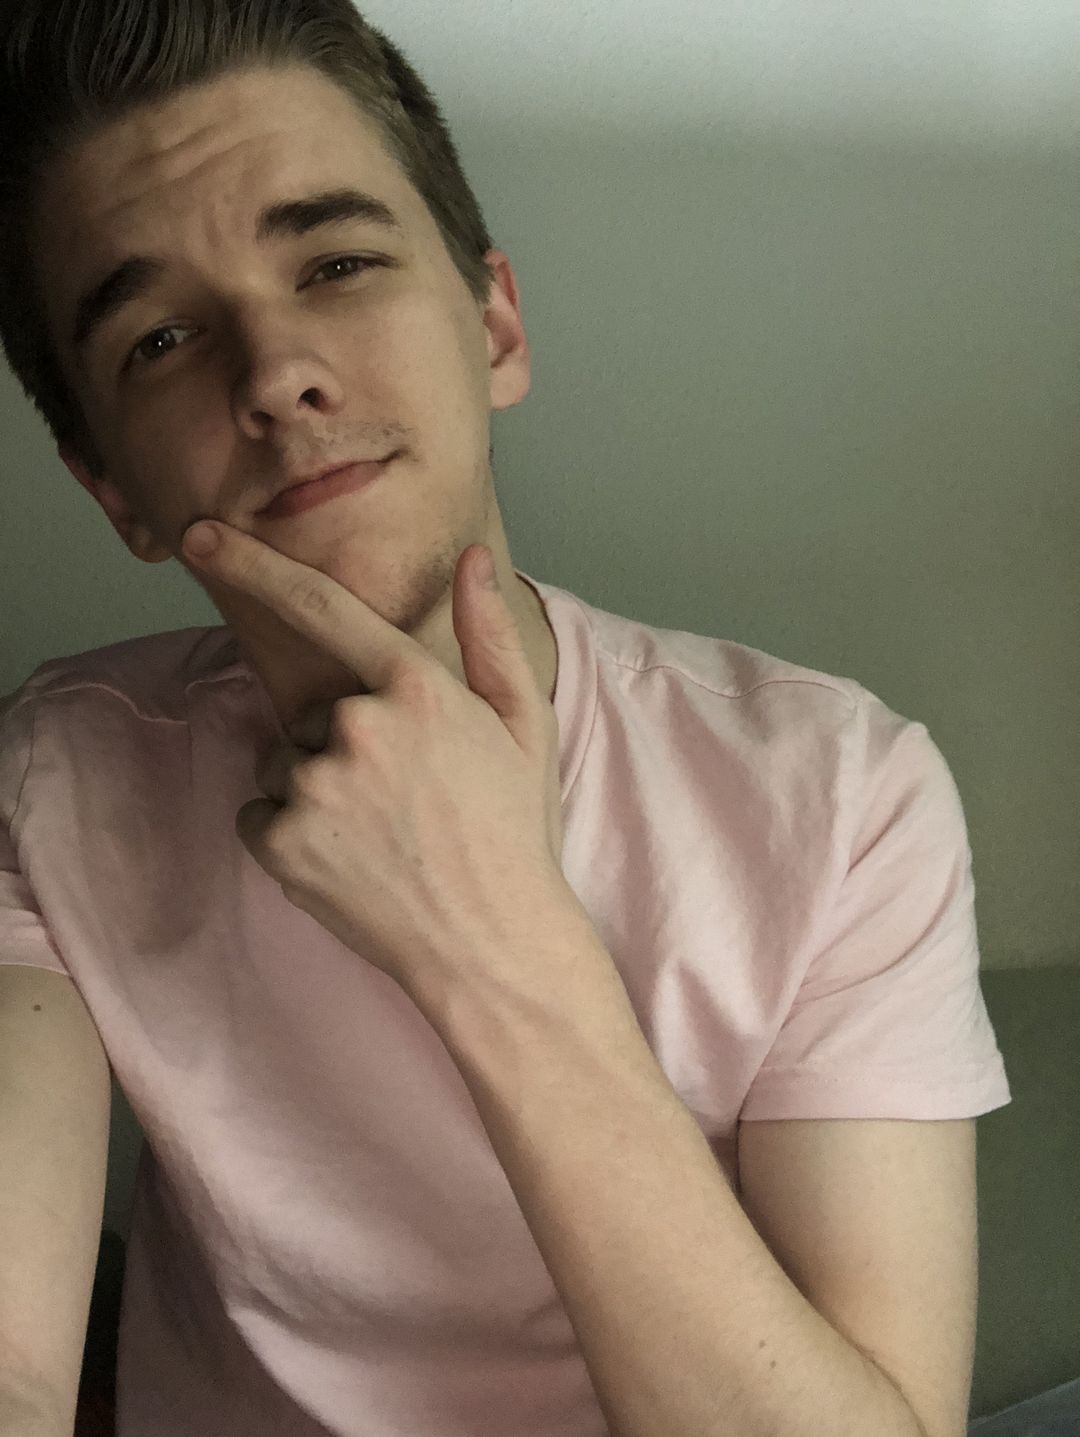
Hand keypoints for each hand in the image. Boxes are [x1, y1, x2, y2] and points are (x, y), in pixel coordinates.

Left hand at [181, 523, 576, 998]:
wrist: (493, 942)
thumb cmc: (514, 829)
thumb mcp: (525, 724)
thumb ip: (490, 636)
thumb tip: (472, 560)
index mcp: (416, 686)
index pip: (322, 607)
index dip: (254, 566)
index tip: (201, 537)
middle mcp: (358, 725)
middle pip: (312, 713)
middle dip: (342, 745)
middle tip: (404, 796)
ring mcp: (316, 784)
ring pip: (285, 764)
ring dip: (316, 791)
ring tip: (382, 833)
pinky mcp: (284, 841)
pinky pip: (263, 815)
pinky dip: (293, 836)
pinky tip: (351, 859)